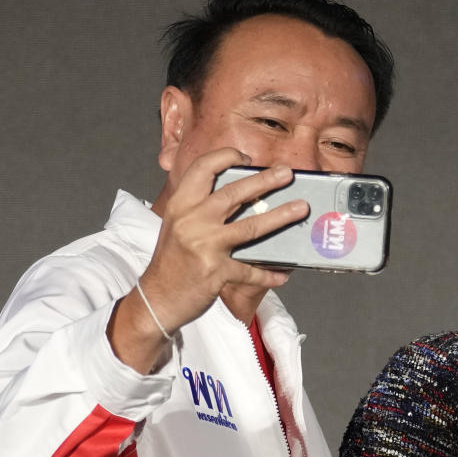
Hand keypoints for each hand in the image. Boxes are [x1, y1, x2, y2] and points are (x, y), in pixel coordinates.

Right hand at [108, 148, 308, 371]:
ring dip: (281, 216)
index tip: (247, 158)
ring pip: (251, 226)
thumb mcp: (177, 225)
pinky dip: (270, 273)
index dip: (226, 156)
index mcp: (180, 204)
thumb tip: (244, 194)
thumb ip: (201, 208)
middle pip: (234, 193)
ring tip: (301, 208)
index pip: (203, 168)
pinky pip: (251, 270)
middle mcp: (191, 221)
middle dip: (265, 180)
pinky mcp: (216, 272)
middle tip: (287, 173)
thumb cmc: (172, 262)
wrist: (156, 299)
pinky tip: (284, 273)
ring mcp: (204, 246)